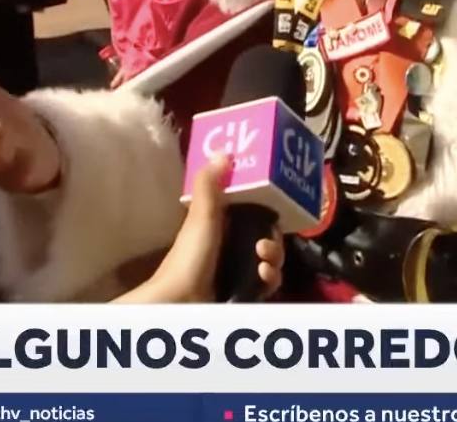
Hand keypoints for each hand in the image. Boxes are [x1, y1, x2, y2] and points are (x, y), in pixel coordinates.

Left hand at [116, 156, 284, 302]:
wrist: (180, 303)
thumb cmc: (189, 257)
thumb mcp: (201, 217)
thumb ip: (210, 185)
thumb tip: (225, 152)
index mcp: (221, 227)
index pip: (253, 214)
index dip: (267, 212)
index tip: (274, 211)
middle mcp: (231, 247)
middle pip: (267, 239)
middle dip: (273, 240)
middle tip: (263, 245)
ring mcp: (238, 271)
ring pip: (271, 260)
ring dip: (275, 259)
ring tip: (264, 263)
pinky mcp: (244, 292)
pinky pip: (269, 282)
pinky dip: (271, 278)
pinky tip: (264, 277)